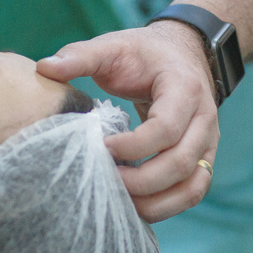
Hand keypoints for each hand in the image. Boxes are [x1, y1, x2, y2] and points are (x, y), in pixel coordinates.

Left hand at [37, 21, 219, 221]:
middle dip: (140, 181)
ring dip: (155, 202)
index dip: (134, 146)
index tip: (102, 147)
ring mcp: (208, 142)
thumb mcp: (113, 46)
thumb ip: (80, 56)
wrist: (179, 55)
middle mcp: (204, 118)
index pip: (167, 127)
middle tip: (103, 180)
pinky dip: (165, 206)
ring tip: (117, 201)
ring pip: (192, 186)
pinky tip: (134, 205)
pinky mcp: (202, 159)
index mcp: (185, 88)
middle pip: (180, 163)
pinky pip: (192, 192)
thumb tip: (44, 68)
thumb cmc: (143, 54)